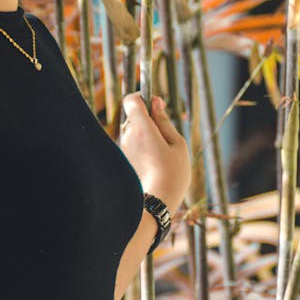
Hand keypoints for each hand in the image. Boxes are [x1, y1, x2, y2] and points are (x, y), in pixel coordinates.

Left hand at [120, 93, 190, 214]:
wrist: (157, 202)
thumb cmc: (172, 173)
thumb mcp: (177, 143)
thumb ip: (164, 120)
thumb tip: (155, 102)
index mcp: (142, 128)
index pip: (131, 100)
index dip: (143, 97)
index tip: (157, 105)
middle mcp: (127, 135)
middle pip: (134, 115)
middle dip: (148, 118)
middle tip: (165, 134)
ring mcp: (123, 147)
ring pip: (133, 130)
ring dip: (146, 134)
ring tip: (161, 153)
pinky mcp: (123, 157)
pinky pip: (132, 143)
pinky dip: (142, 146)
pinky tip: (153, 161)